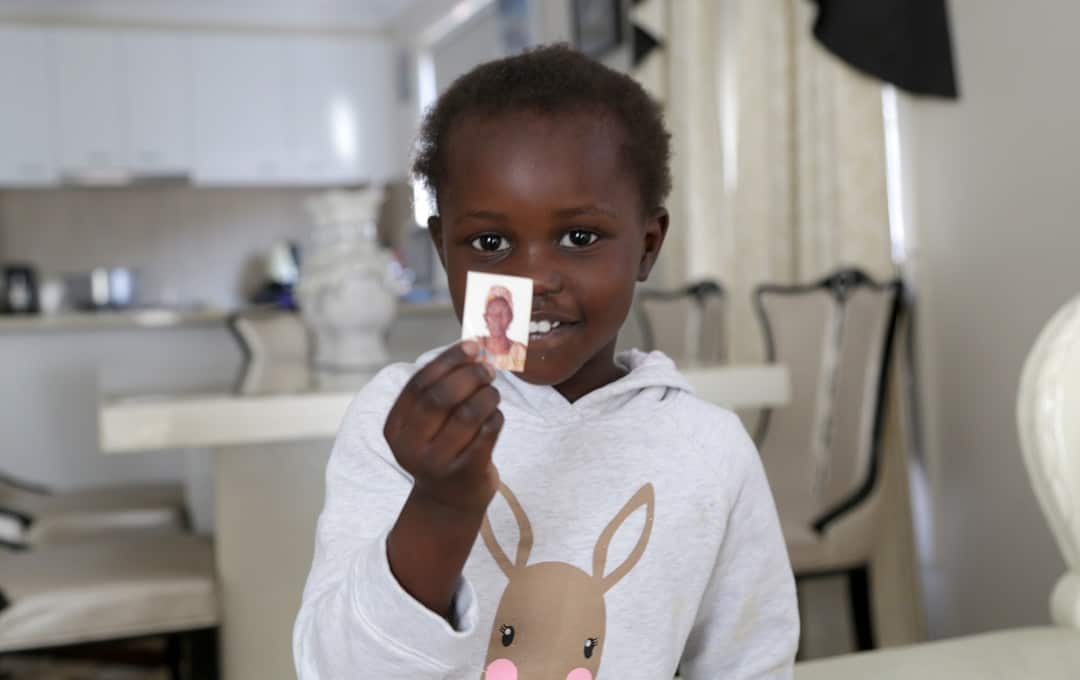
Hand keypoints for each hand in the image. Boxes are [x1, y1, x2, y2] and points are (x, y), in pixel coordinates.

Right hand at [383, 341, 503, 513]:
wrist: (448, 501)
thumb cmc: (440, 448)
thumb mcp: (425, 423)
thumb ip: (439, 389)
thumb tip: (472, 349)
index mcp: (395, 427)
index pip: (419, 384)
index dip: (447, 361)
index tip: (471, 346)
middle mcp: (411, 446)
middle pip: (441, 397)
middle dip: (469, 375)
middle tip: (487, 369)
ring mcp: (438, 462)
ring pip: (468, 413)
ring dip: (487, 395)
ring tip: (492, 392)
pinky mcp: (466, 472)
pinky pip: (487, 432)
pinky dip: (496, 416)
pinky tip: (494, 415)